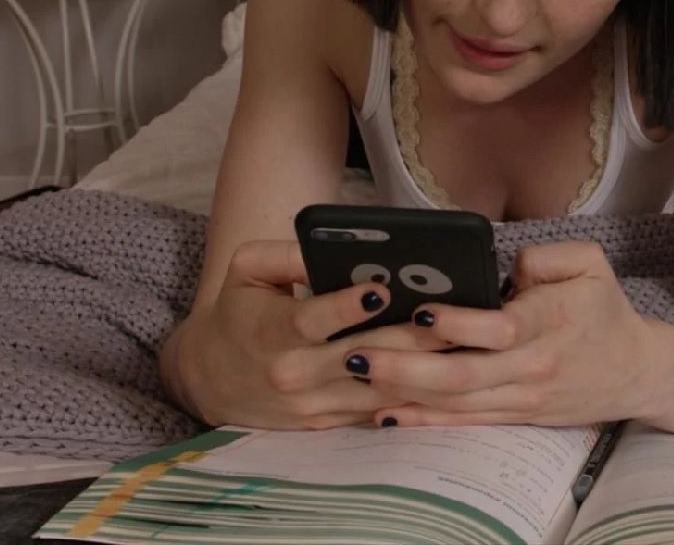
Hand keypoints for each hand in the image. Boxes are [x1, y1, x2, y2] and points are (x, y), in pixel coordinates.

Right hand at [167, 241, 440, 428]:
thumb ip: (290, 256)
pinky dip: (411, 396)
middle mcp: (292, 372)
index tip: (385, 289)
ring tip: (465, 345)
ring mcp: (311, 404)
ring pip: (375, 389)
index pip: (314, 319)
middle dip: (410, 337)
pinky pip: (375, 410)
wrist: (209, 378)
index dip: (349, 306)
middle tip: (454, 317)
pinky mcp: (325, 424)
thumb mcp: (248, 270)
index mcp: (272, 331)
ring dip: (422, 370)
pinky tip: (448, 377)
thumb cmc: (239, 310)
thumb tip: (337, 249)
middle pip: (361, 356)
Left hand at [351, 241, 663, 427]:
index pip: (498, 329)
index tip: (419, 313)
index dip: (456, 325)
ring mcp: (523, 397)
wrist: (636, 370)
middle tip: (358, 354)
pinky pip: (465, 422)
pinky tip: (386, 414)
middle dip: (405, 367)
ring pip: (457, 402)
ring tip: (357, 377)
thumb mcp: (591, 262)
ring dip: (404, 392)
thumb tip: (502, 267)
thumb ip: (545, 254)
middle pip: (464, 375)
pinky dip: (424, 421)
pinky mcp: (516, 416)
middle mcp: (533, 365)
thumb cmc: (604, 308)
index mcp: (550, 321)